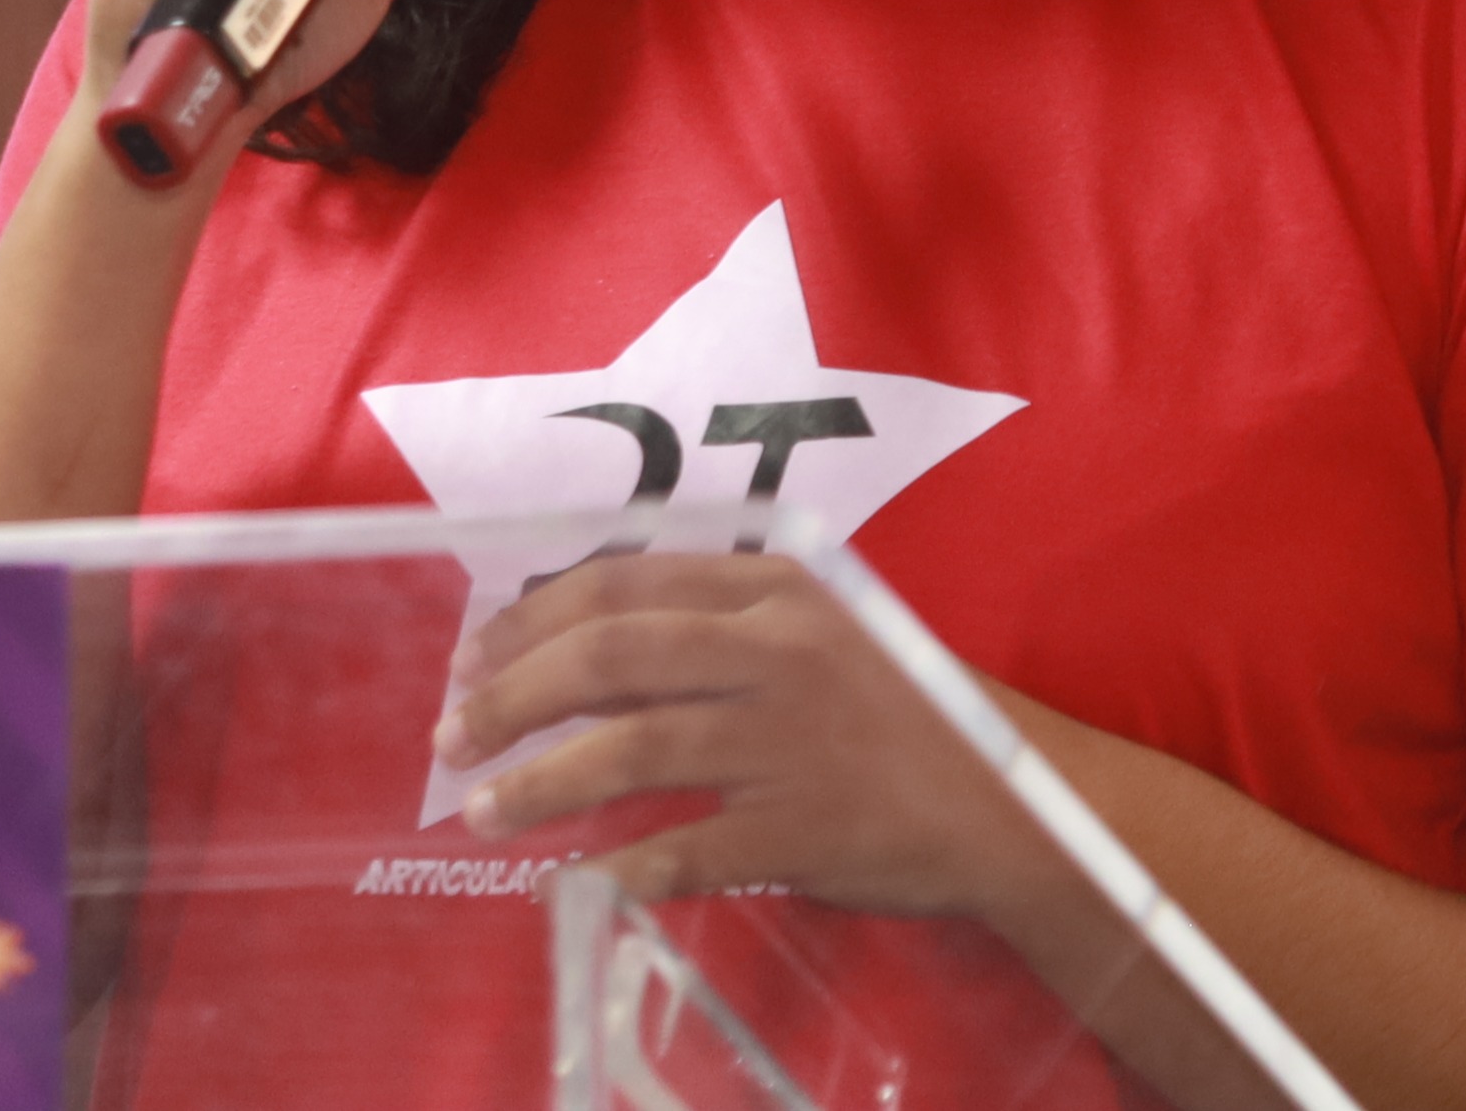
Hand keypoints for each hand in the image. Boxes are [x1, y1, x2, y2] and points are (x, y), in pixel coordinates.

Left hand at [435, 554, 1063, 920]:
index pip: (622, 583)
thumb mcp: (820, 633)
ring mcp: (790, 741)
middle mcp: (777, 652)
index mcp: (775, 589)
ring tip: (484, 811)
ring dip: (541, 782)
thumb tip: (583, 648)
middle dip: (511, 695)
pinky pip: (685, 847)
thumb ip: (720, 627)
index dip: (530, 618)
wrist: (1013, 803)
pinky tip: (572, 882)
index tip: (470, 655)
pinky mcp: (802, 828)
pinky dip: (619, 866)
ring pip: (632, 750)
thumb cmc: (904, 714)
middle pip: (610, 657)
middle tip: (452, 736)